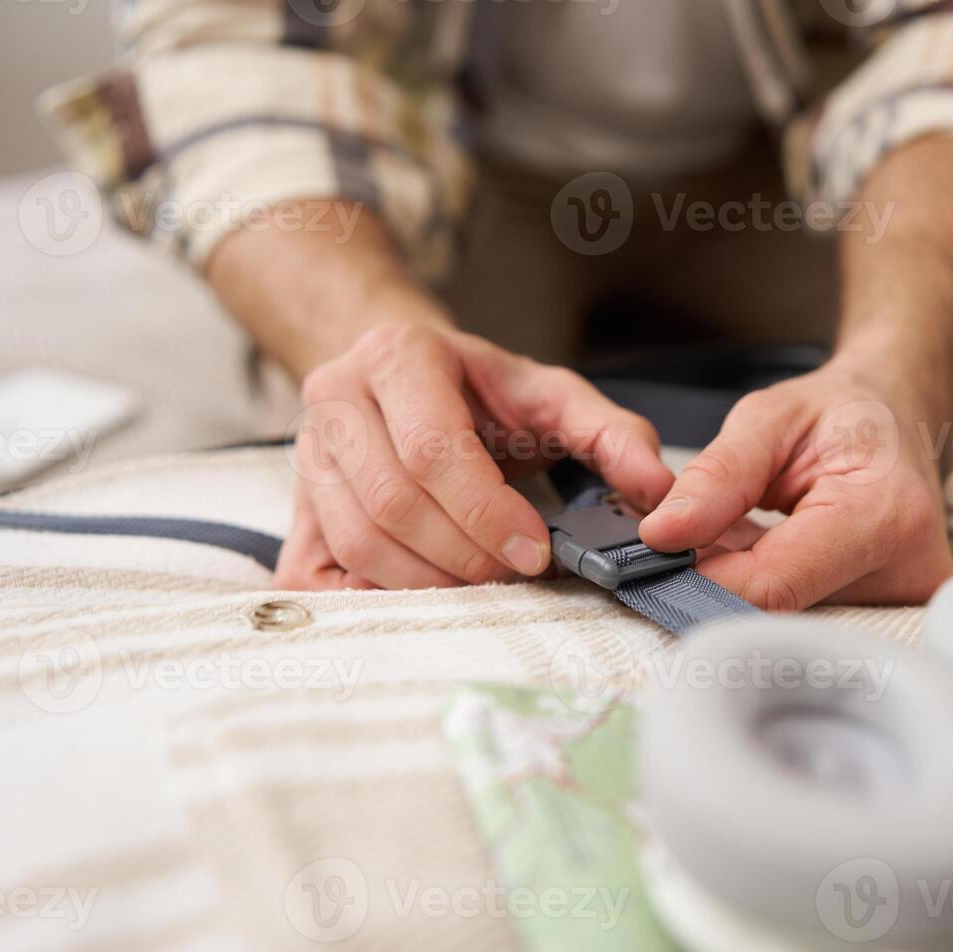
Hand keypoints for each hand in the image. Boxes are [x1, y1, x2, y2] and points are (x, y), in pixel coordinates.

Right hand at [275, 321, 673, 589]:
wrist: (403, 379)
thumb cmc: (483, 393)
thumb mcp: (551, 395)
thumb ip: (611, 432)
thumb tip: (657, 491)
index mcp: (399, 355)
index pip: (432, 448)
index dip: (485, 512)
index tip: (535, 553)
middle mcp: (337, 395)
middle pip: (392, 500)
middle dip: (463, 553)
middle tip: (513, 577)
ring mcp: (305, 453)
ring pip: (357, 539)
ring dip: (426, 581)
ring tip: (479, 586)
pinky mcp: (295, 504)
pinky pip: (316, 569)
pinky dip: (370, 596)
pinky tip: (423, 594)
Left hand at [638, 363, 952, 609]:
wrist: (899, 418)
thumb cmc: (840, 412)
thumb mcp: (770, 418)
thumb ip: (717, 475)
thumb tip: (661, 534)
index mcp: (882, 515)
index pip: (771, 583)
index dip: (700, 580)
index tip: (652, 559)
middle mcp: (905, 572)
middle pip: (777, 609)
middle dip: (716, 581)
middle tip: (685, 538)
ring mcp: (902, 601)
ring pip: (785, 617)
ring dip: (739, 584)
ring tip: (730, 533)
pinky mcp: (890, 613)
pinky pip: (804, 613)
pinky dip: (765, 586)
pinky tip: (754, 551)